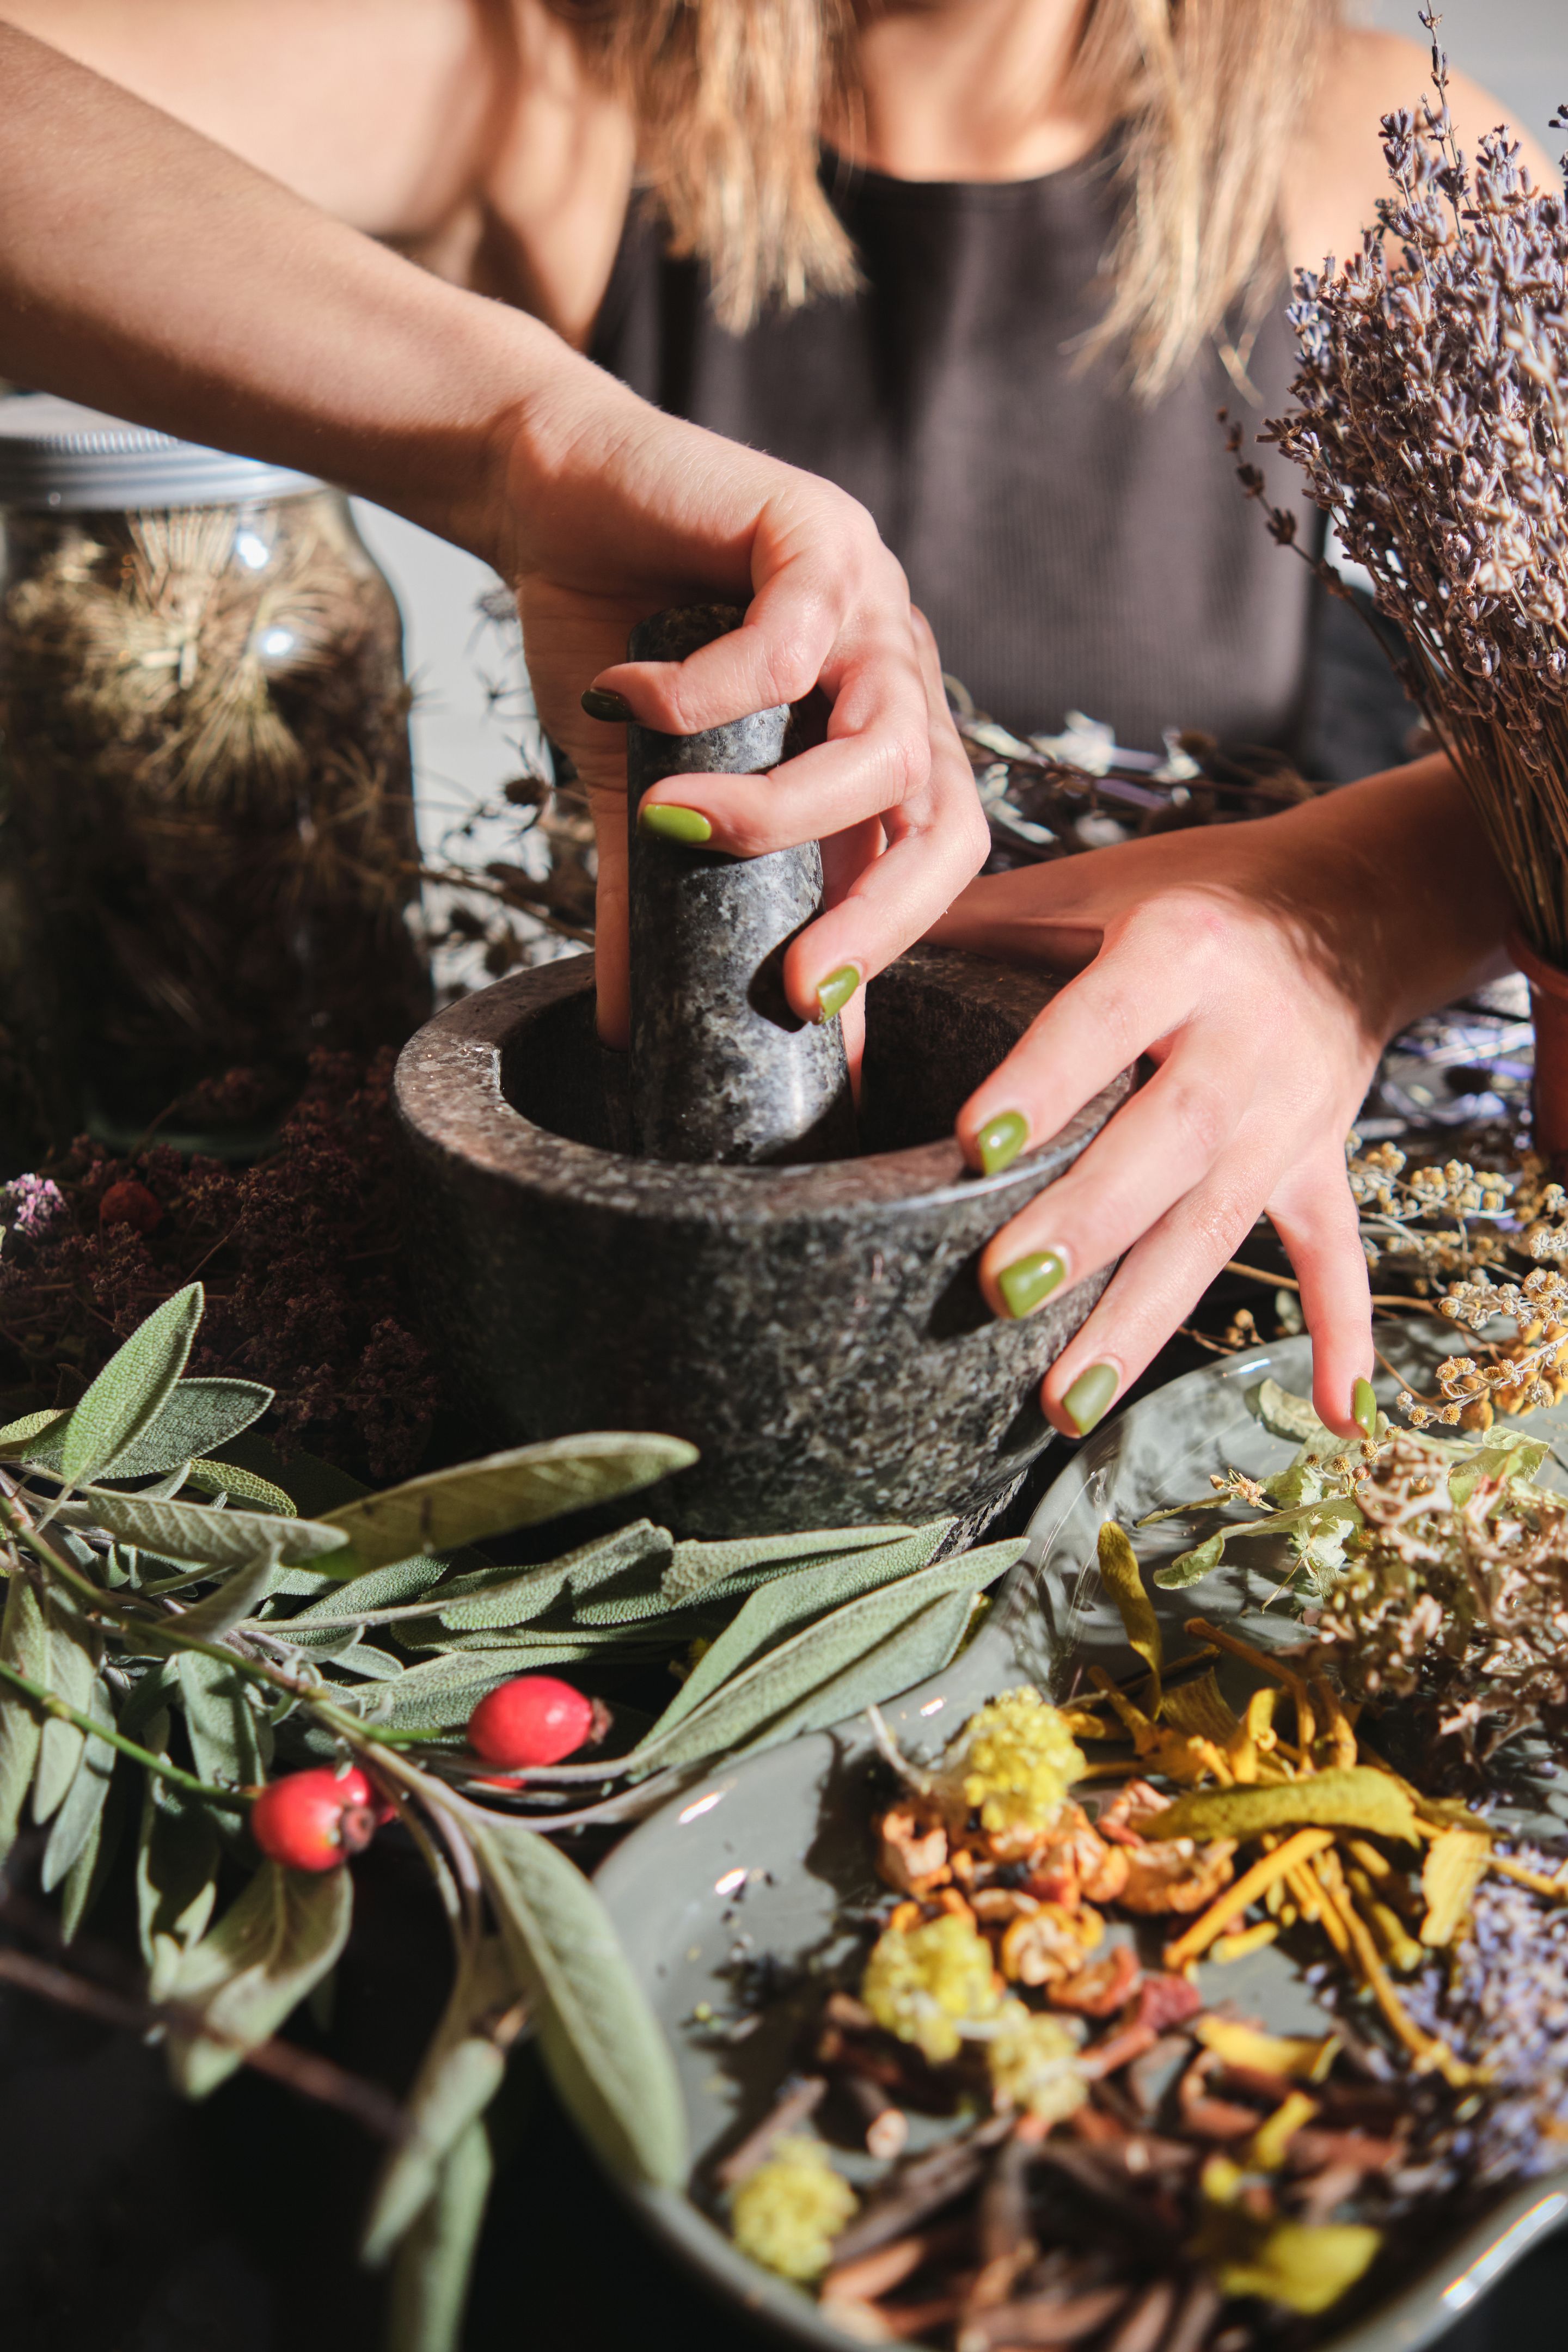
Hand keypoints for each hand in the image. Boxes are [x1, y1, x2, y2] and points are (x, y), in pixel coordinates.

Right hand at [496, 372, 989, 1055]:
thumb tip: (619, 1027)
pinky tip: (629, 700)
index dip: (885, 949)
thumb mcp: (636, 794)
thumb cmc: (610, 639)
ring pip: (884, 739)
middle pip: (948, 817)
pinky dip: (709, 688)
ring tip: (675, 824)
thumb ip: (652, 902)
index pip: (927, 863)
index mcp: (876, 744)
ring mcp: (868, 604)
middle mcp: (893, 678)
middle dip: (885, 916)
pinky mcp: (814, 533)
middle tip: (799, 983)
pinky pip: (793, 635)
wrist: (550, 497)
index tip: (814, 1030)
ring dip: (783, 806)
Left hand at [931, 759, 1513, 1438]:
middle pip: (1166, 1142)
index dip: (1044, 1080)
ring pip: (1219, 1223)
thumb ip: (968, 924)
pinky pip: (1334, 1256)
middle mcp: (1245, 1035)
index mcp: (1180, 950)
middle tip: (1000, 1290)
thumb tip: (817, 980)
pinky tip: (1335, 1417)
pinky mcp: (1321, 1162)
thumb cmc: (1185, 896)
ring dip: (1147, 1316)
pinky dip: (1341, 1335)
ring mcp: (1291, 1113)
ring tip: (1069, 1399)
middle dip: (1086, 1221)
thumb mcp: (1089, 885)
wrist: (1353, 902)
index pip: (1103, 1019)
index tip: (971, 1143)